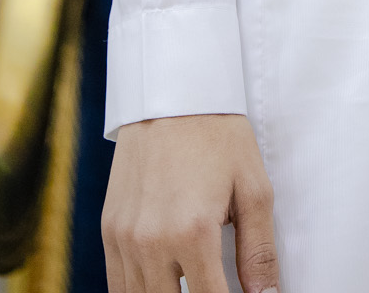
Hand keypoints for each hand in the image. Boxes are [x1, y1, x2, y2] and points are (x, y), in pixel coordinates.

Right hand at [102, 113, 279, 292]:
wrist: (172, 94)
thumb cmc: (218, 136)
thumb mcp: (253, 187)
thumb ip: (259, 251)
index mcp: (193, 232)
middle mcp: (152, 241)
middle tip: (215, 284)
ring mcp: (124, 238)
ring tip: (192, 282)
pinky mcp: (109, 230)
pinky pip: (117, 285)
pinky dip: (139, 291)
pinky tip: (163, 283)